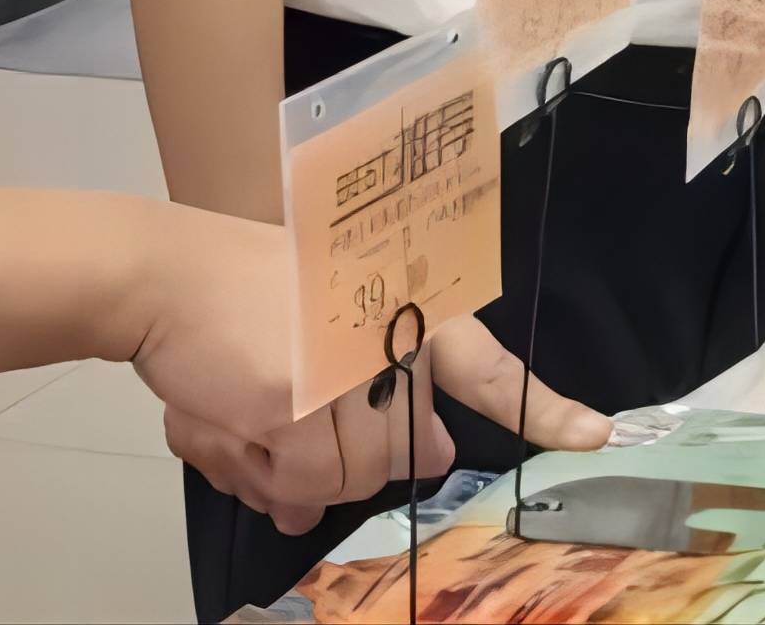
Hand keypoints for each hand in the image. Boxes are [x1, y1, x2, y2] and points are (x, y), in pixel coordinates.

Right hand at [126, 211, 604, 530]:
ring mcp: (336, 382)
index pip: (485, 368)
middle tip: (297, 420)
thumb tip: (432, 454)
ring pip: (339, 482)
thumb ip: (392, 387)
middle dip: (347, 460)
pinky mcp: (286, 414)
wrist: (169, 278)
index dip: (541, 407)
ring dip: (294, 476)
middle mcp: (382, 345)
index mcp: (406, 314)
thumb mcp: (333, 323)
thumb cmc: (251, 294)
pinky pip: (291, 487)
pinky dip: (258, 479)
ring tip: (257, 425)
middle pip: (391, 457)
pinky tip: (232, 432)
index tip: (596, 436)